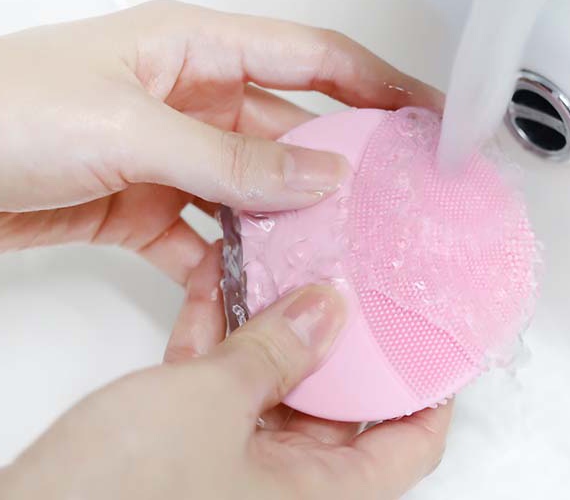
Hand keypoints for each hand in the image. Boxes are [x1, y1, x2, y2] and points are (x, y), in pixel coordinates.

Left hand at [0, 0, 441, 288]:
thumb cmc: (0, 112)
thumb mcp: (127, 127)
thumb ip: (225, 159)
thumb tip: (316, 178)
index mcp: (193, 50)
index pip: (310, 57)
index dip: (374, 82)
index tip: (421, 112)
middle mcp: (190, 100)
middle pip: (286, 135)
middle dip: (333, 174)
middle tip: (380, 210)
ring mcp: (171, 157)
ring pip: (250, 196)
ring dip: (278, 232)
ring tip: (317, 263)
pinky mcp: (145, 207)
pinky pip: (203, 239)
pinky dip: (221, 269)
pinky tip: (238, 293)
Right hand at [0, 284, 451, 499]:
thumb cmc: (117, 493)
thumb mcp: (209, 405)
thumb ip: (274, 352)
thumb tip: (328, 306)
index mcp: (309, 495)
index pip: (406, 448)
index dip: (428, 396)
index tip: (434, 343)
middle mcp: (280, 483)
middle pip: (337, 403)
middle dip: (337, 337)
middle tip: (348, 280)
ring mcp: (233, 460)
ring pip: (272, 382)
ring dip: (269, 324)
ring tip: (281, 266)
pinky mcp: (189, 440)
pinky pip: (221, 380)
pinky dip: (219, 335)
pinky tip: (216, 285)